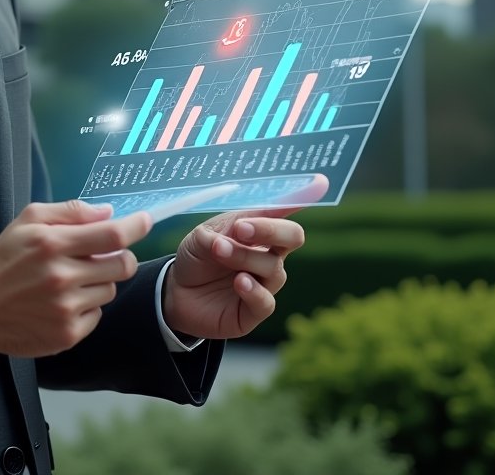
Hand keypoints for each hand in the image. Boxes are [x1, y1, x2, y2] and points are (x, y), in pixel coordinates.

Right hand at [0, 199, 151, 357]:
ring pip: (111, 290)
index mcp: (54, 245)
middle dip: (120, 256)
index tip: (146, 221)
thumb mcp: (29, 220)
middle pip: (122, 265)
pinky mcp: (68, 334)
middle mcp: (63, 278)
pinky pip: (97, 314)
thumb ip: (70, 212)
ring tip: (72, 278)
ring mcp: (67, 309)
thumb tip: (108, 213)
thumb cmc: (6, 258)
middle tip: (104, 254)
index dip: (135, 227)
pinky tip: (64, 300)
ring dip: (100, 282)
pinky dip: (87, 305)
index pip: (111, 235)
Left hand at [161, 174, 328, 339]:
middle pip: (292, 237)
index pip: (283, 212)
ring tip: (218, 250)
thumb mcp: (202, 236)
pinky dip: (254, 290)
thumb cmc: (196, 257)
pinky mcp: (254, 310)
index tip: (318, 184)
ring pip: (273, 267)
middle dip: (272, 229)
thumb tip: (239, 229)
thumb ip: (222, 230)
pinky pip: (266, 301)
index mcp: (258, 230)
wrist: (176, 292)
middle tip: (241, 228)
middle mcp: (268, 255)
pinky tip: (239, 282)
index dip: (300, 198)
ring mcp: (264, 283)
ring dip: (244, 256)